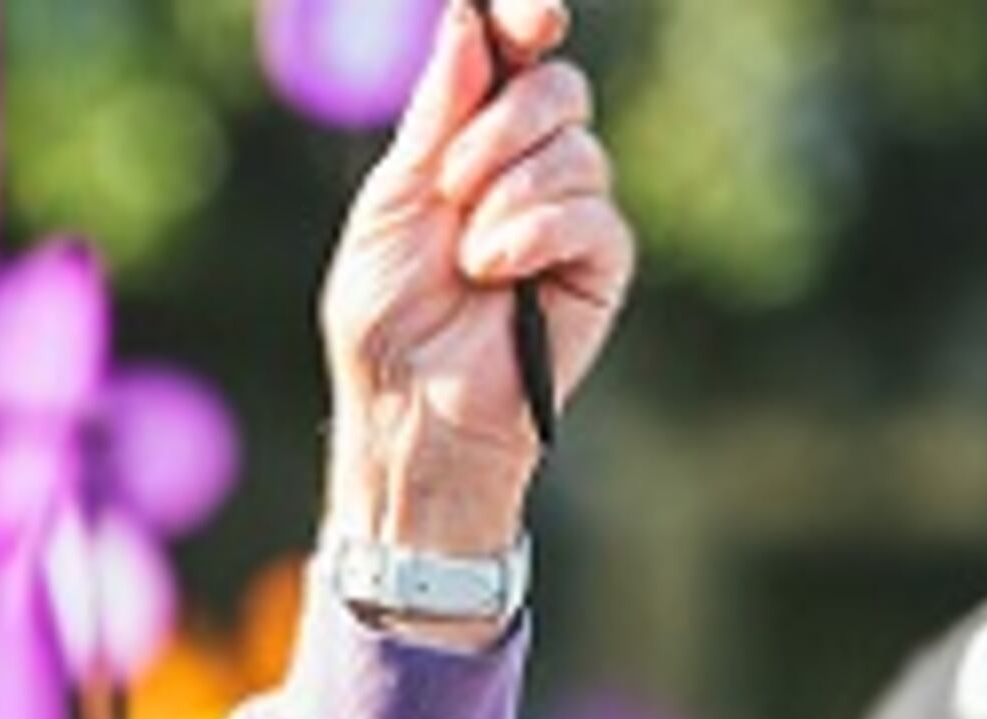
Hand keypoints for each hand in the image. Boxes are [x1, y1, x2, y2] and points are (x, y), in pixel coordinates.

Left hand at [319, 0, 634, 563]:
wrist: (409, 410)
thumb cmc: (385, 321)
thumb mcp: (393, 204)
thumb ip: (434, 117)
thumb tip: (465, 25)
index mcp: (471, 141)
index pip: (516, 55)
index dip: (527, 21)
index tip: (532, 18)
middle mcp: (528, 165)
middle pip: (556, 87)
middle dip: (500, 127)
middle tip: (452, 188)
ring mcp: (571, 210)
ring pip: (573, 147)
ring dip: (505, 198)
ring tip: (469, 260)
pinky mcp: (601, 259)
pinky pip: (589, 210)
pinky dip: (533, 235)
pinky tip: (500, 276)